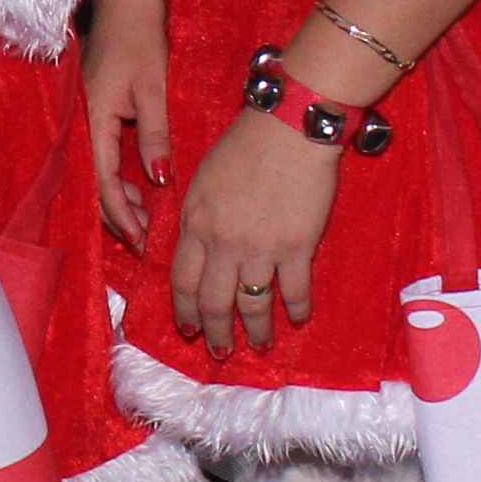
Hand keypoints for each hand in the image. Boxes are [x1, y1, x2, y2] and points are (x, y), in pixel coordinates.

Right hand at [83, 0, 174, 245]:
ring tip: (146, 218)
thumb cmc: (139, 40)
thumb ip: (154, 135)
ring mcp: (90, 120)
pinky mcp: (99, 114)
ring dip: (120, 198)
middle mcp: (86, 125)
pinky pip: (105, 157)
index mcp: (95, 121)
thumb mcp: (152, 88)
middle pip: (96, 184)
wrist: (126, 4)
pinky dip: (120, 178)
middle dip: (118, 215)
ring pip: (100, 173)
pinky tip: (140, 186)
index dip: (122, 215)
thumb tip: (159, 179)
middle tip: (144, 239)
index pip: (105, 182)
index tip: (140, 240)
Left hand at [168, 107, 337, 356]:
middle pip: (213, 301)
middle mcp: (223, 244)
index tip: (188, 328)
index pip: (182, 281)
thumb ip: (197, 216)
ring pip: (252, 305)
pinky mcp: (296, 248)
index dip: (184, 311)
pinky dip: (297, 309)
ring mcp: (260, 249)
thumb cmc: (244, 145)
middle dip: (216, 332)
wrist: (288, 129)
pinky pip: (294, 290)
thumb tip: (197, 248)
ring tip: (261, 346)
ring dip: (256, 332)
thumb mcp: (203, 179)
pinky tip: (298, 319)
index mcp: (196, 224)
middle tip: (220, 351)